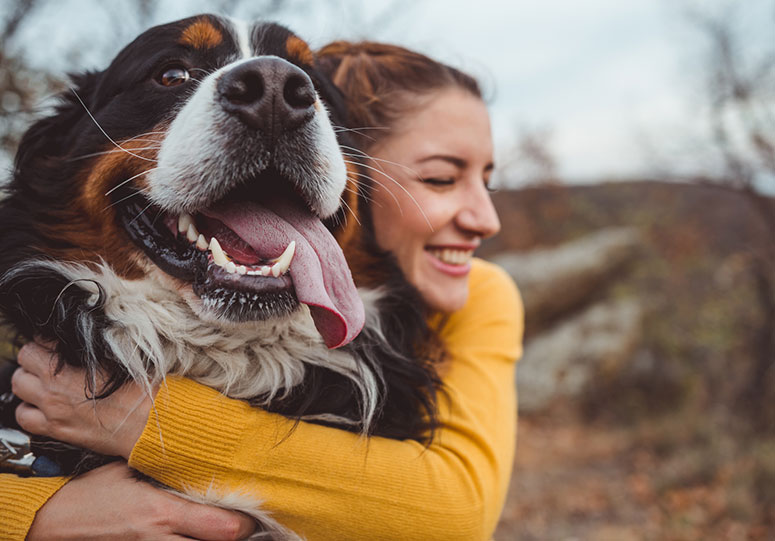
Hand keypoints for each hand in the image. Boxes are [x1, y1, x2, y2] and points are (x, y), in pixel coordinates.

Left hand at [12, 341, 150, 457]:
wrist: (146, 424)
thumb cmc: (139, 390)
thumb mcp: (120, 358)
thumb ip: (94, 347)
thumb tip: (83, 338)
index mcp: (67, 368)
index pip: (40, 341)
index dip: (49, 339)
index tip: (58, 342)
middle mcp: (53, 388)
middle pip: (24, 360)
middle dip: (35, 356)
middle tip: (50, 358)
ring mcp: (52, 410)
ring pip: (19, 387)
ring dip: (29, 380)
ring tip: (44, 380)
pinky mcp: (55, 429)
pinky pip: (24, 417)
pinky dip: (28, 409)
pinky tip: (42, 405)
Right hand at [27, 461, 256, 539]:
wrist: (52, 523)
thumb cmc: (91, 493)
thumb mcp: (129, 471)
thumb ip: (165, 470)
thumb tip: (197, 457)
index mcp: (163, 512)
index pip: (224, 528)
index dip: (245, 523)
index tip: (253, 512)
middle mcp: (161, 539)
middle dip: (236, 536)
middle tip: (246, 524)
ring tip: (226, 530)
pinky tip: (198, 535)